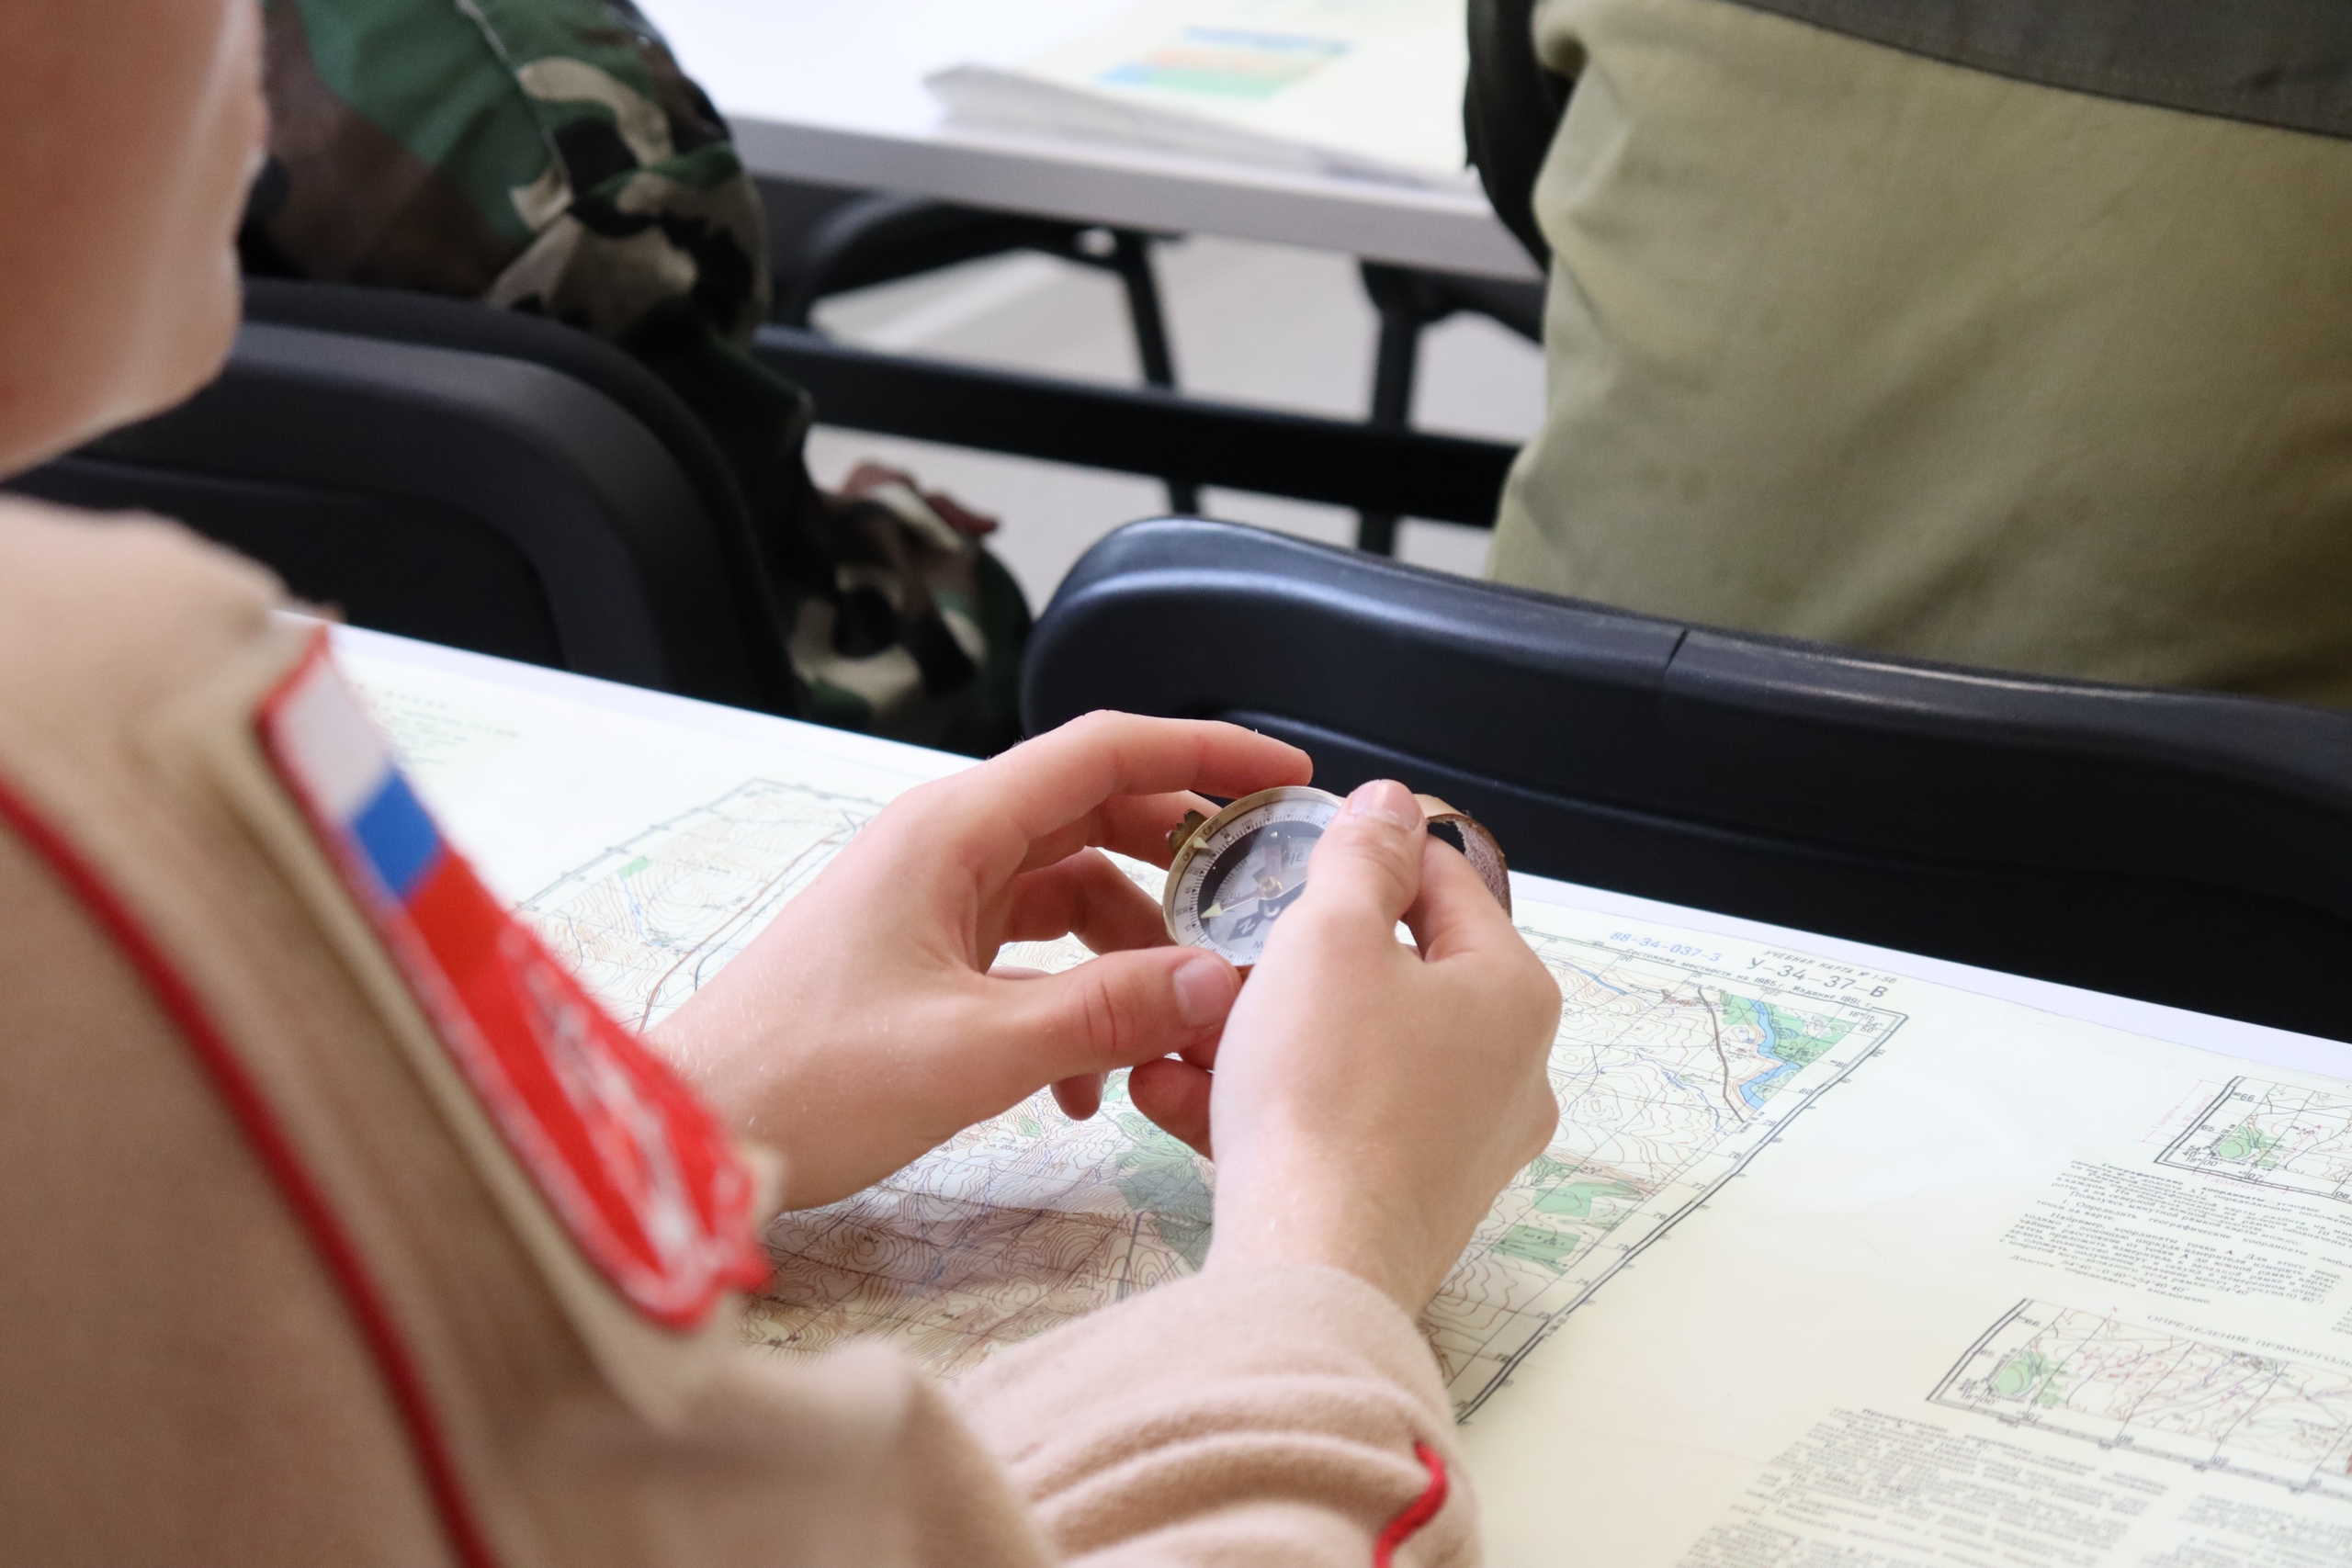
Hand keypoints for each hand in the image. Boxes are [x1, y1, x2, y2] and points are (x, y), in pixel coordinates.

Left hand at [651, 712, 1311, 1212]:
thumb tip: (1217, 985)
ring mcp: (933, 900)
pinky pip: (1032, 956)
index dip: (1203, 751)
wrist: (695, 1131)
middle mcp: (945, 846)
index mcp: (951, 829)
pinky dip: (1075, 1003)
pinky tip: (1087, 1087)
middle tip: (1259, 904)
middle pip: (1096, 817)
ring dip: (1130, 955)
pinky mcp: (925, 958)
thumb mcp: (974, 1051)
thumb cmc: (804, 1078)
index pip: (1103, 750)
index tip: (1286, 773)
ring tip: (1178, 1026)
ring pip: (1070, 893)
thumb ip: (1105, 1013)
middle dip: (1182, 863)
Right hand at [1134, 779, 1561, 1312]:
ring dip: (1258, 1034)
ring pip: (1348, 1053)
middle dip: (1289, 961)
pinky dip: (1263, 1102)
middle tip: (1223, 953)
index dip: (1364, 853)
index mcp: (1510, 992)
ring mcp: (1462, 1143)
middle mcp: (1507, 1070)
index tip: (1298, 850)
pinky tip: (1180, 1094)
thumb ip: (1358, 859)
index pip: (1443, 880)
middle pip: (1390, 973)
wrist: (1309, 1266)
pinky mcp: (1406, 1199)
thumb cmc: (1327, 1100)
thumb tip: (1390, 805)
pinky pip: (1331, 1122)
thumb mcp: (1327, 939)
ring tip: (1180, 1032)